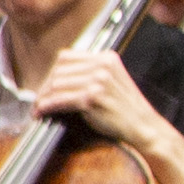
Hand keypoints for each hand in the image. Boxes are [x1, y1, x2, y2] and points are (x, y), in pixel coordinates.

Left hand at [23, 40, 183, 181]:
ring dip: (43, 98)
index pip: (66, 57)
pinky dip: (47, 107)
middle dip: (45, 86)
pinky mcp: (92, 98)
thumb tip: (56, 76)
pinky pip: (60, 100)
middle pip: (59, 70)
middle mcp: (102, 66)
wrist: (144, 127)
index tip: (46, 85)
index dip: (52, 72)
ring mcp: (98, 81)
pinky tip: (42, 112)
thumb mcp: (111, 81)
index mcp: (107, 58)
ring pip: (56, 84)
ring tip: (39, 108)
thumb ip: (90, 72)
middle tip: (40, 99)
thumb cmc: (125, 108)